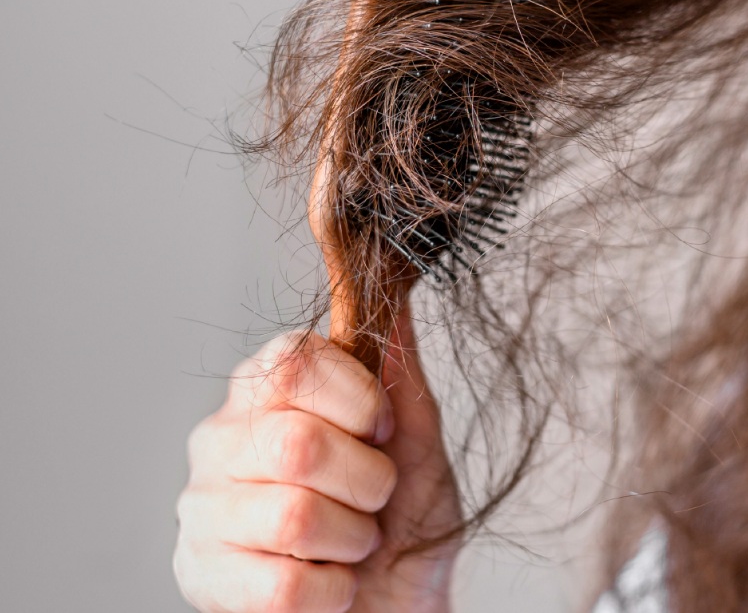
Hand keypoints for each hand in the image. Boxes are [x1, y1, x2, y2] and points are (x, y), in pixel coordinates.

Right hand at [174, 308, 460, 611]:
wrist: (397, 603)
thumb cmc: (403, 517)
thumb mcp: (417, 441)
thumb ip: (399, 373)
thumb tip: (393, 295)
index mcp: (268, 390)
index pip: (295, 361)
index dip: (359, 402)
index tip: (382, 433)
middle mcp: (220, 438)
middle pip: (297, 443)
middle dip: (366, 482)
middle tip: (375, 500)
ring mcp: (202, 507)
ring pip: (292, 517)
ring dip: (352, 540)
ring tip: (353, 543)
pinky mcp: (200, 574)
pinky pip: (282, 586)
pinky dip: (332, 591)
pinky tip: (329, 582)